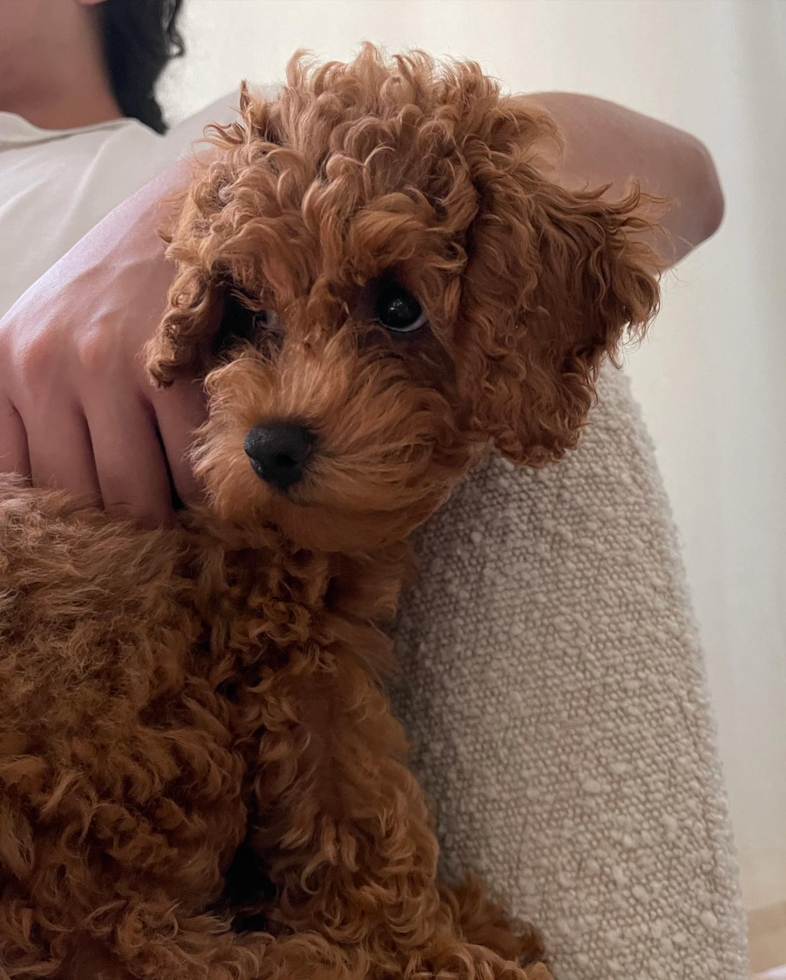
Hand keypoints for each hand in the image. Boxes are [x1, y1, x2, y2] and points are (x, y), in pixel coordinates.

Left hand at [0, 160, 205, 526]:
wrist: (194, 210)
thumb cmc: (126, 283)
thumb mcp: (52, 335)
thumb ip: (43, 414)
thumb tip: (72, 505)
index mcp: (4, 366)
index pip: (26, 488)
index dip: (78, 526)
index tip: (115, 537)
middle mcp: (42, 367)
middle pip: (86, 502)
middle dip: (130, 530)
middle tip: (165, 530)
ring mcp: (105, 367)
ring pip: (138, 498)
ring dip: (172, 515)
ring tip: (192, 509)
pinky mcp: (171, 368)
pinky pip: (191, 470)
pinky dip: (209, 491)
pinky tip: (216, 476)